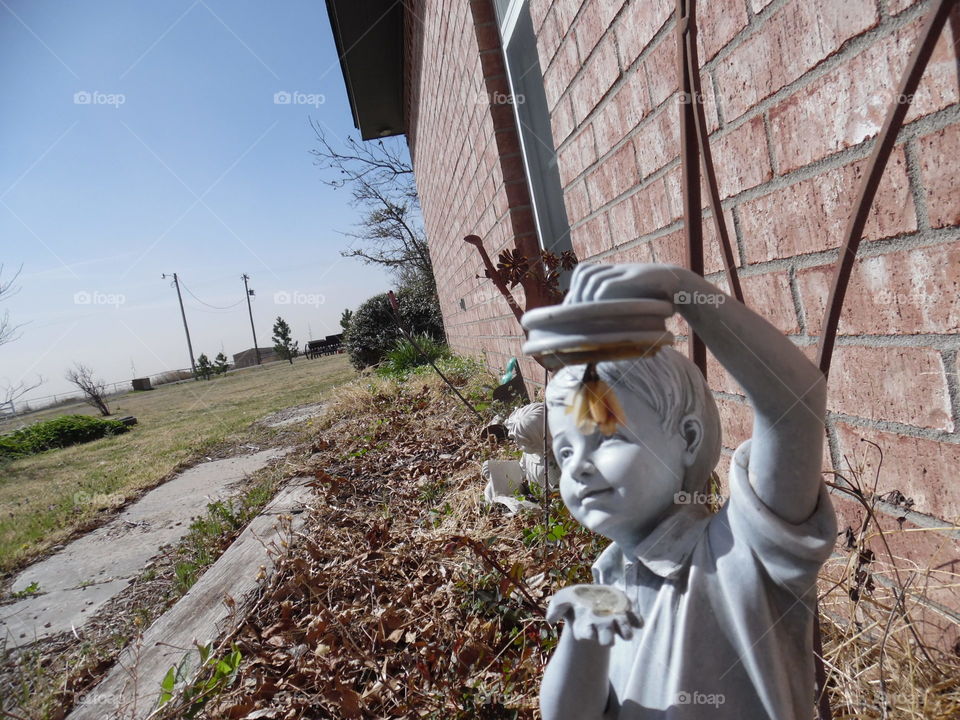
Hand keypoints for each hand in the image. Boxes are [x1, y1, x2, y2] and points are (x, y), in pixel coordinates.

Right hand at [546, 584, 641, 646]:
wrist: (595, 595)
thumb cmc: (578, 599)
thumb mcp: (563, 598)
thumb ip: (555, 606)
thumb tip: (550, 619)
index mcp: (586, 627)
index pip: (586, 634)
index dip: (587, 632)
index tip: (586, 625)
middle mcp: (602, 628)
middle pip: (608, 641)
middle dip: (607, 637)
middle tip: (605, 626)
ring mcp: (617, 623)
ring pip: (626, 633)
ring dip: (625, 629)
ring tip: (620, 619)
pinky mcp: (629, 614)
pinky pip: (637, 621)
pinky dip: (637, 619)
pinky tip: (632, 614)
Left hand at [563, 263, 694, 304]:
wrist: (678, 287)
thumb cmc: (653, 299)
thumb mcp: (628, 300)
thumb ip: (611, 304)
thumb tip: (589, 320)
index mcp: (613, 271)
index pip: (582, 272)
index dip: (574, 289)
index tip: (572, 310)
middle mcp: (616, 268)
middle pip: (584, 273)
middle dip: (577, 293)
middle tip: (578, 314)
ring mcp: (625, 270)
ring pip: (593, 279)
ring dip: (586, 297)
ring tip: (587, 314)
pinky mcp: (634, 276)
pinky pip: (607, 285)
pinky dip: (599, 297)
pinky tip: (600, 310)